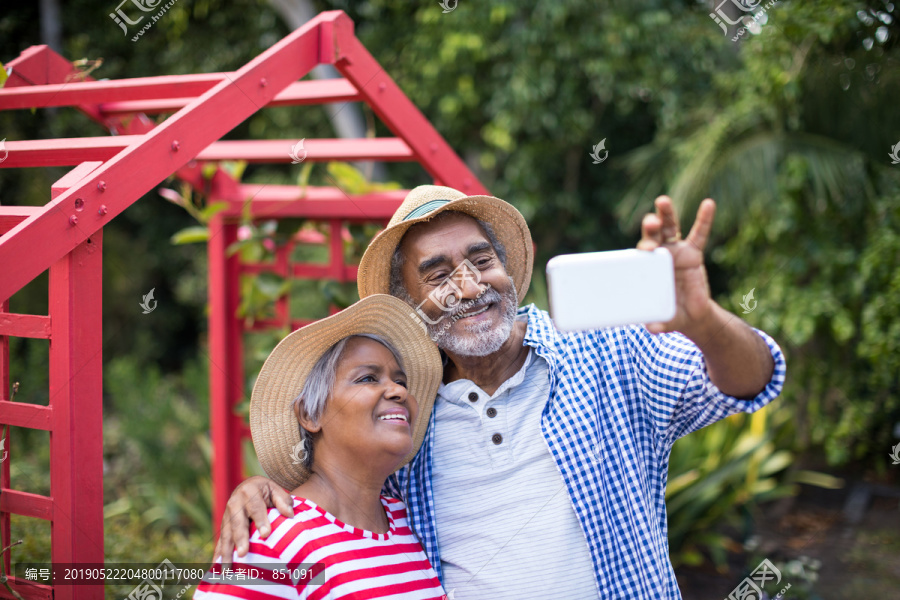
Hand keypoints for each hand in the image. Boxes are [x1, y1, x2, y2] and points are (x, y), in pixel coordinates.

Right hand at [212, 476, 293, 566]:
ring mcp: (227, 515)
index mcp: (249, 491)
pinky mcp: (224, 525)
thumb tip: (289, 514)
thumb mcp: (276, 490)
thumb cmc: (266, 491)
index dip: (260, 521)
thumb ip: (283, 501)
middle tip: (243, 554)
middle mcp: (235, 503)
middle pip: (238, 523)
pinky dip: (218, 553)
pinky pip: (221, 540)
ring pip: (227, 534)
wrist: (248, 486)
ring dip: (226, 551)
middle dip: (240, 539)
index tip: (265, 534)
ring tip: (227, 568)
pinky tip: (216, 566)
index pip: (256, 508)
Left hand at [637, 196, 715, 336]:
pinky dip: (704, 219)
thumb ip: (658, 323)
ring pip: (670, 228)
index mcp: (647, 267)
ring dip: (667, 214)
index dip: (643, 249)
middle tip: (651, 223)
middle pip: (652, 235)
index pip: (642, 253)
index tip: (645, 250)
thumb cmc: (671, 314)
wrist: (691, 316)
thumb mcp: (665, 320)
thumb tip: (652, 329)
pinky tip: (708, 204)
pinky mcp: (694, 252)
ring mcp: (676, 251)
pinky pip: (699, 233)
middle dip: (650, 227)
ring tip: (663, 201)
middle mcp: (659, 255)